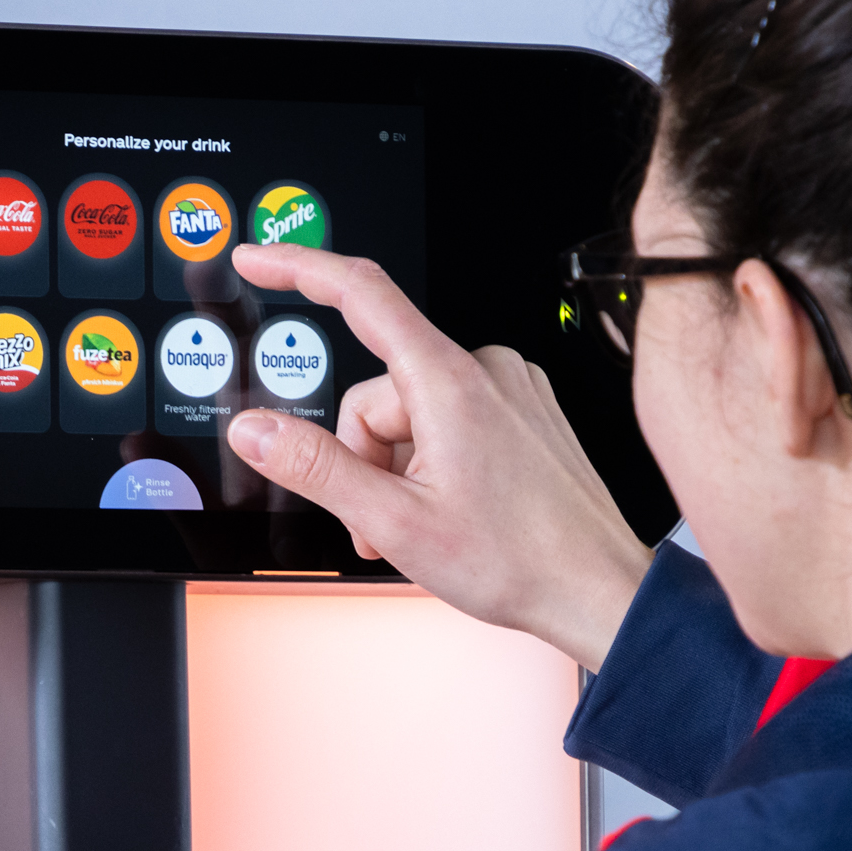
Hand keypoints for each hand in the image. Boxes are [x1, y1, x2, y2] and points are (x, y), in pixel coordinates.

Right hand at [225, 242, 651, 670]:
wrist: (596, 590)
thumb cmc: (520, 561)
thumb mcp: (395, 522)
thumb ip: (315, 468)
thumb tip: (255, 430)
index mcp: (448, 382)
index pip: (359, 293)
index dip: (297, 268)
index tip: (257, 260)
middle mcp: (483, 370)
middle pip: (377, 391)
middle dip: (363, 458)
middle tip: (381, 524)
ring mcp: (509, 389)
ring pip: (410, 413)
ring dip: (397, 470)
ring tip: (422, 526)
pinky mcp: (523, 412)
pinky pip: (449, 421)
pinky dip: (432, 464)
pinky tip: (451, 509)